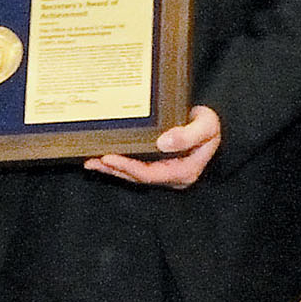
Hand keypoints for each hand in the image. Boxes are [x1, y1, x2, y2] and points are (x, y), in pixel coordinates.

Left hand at [88, 104, 221, 186]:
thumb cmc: (209, 125)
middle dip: (115, 169)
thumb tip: (163, 143)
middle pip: (138, 177)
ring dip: (112, 169)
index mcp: (185, 171)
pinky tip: (103, 159)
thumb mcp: (206, 126)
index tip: (109, 157)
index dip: (128, 167)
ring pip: (134, 174)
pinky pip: (135, 168)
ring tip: (91, 161)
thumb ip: (188, 135)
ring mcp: (164, 173)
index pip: (151, 174)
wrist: (208, 124)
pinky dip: (119, 163)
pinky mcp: (157, 167)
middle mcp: (172, 176)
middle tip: (94, 159)